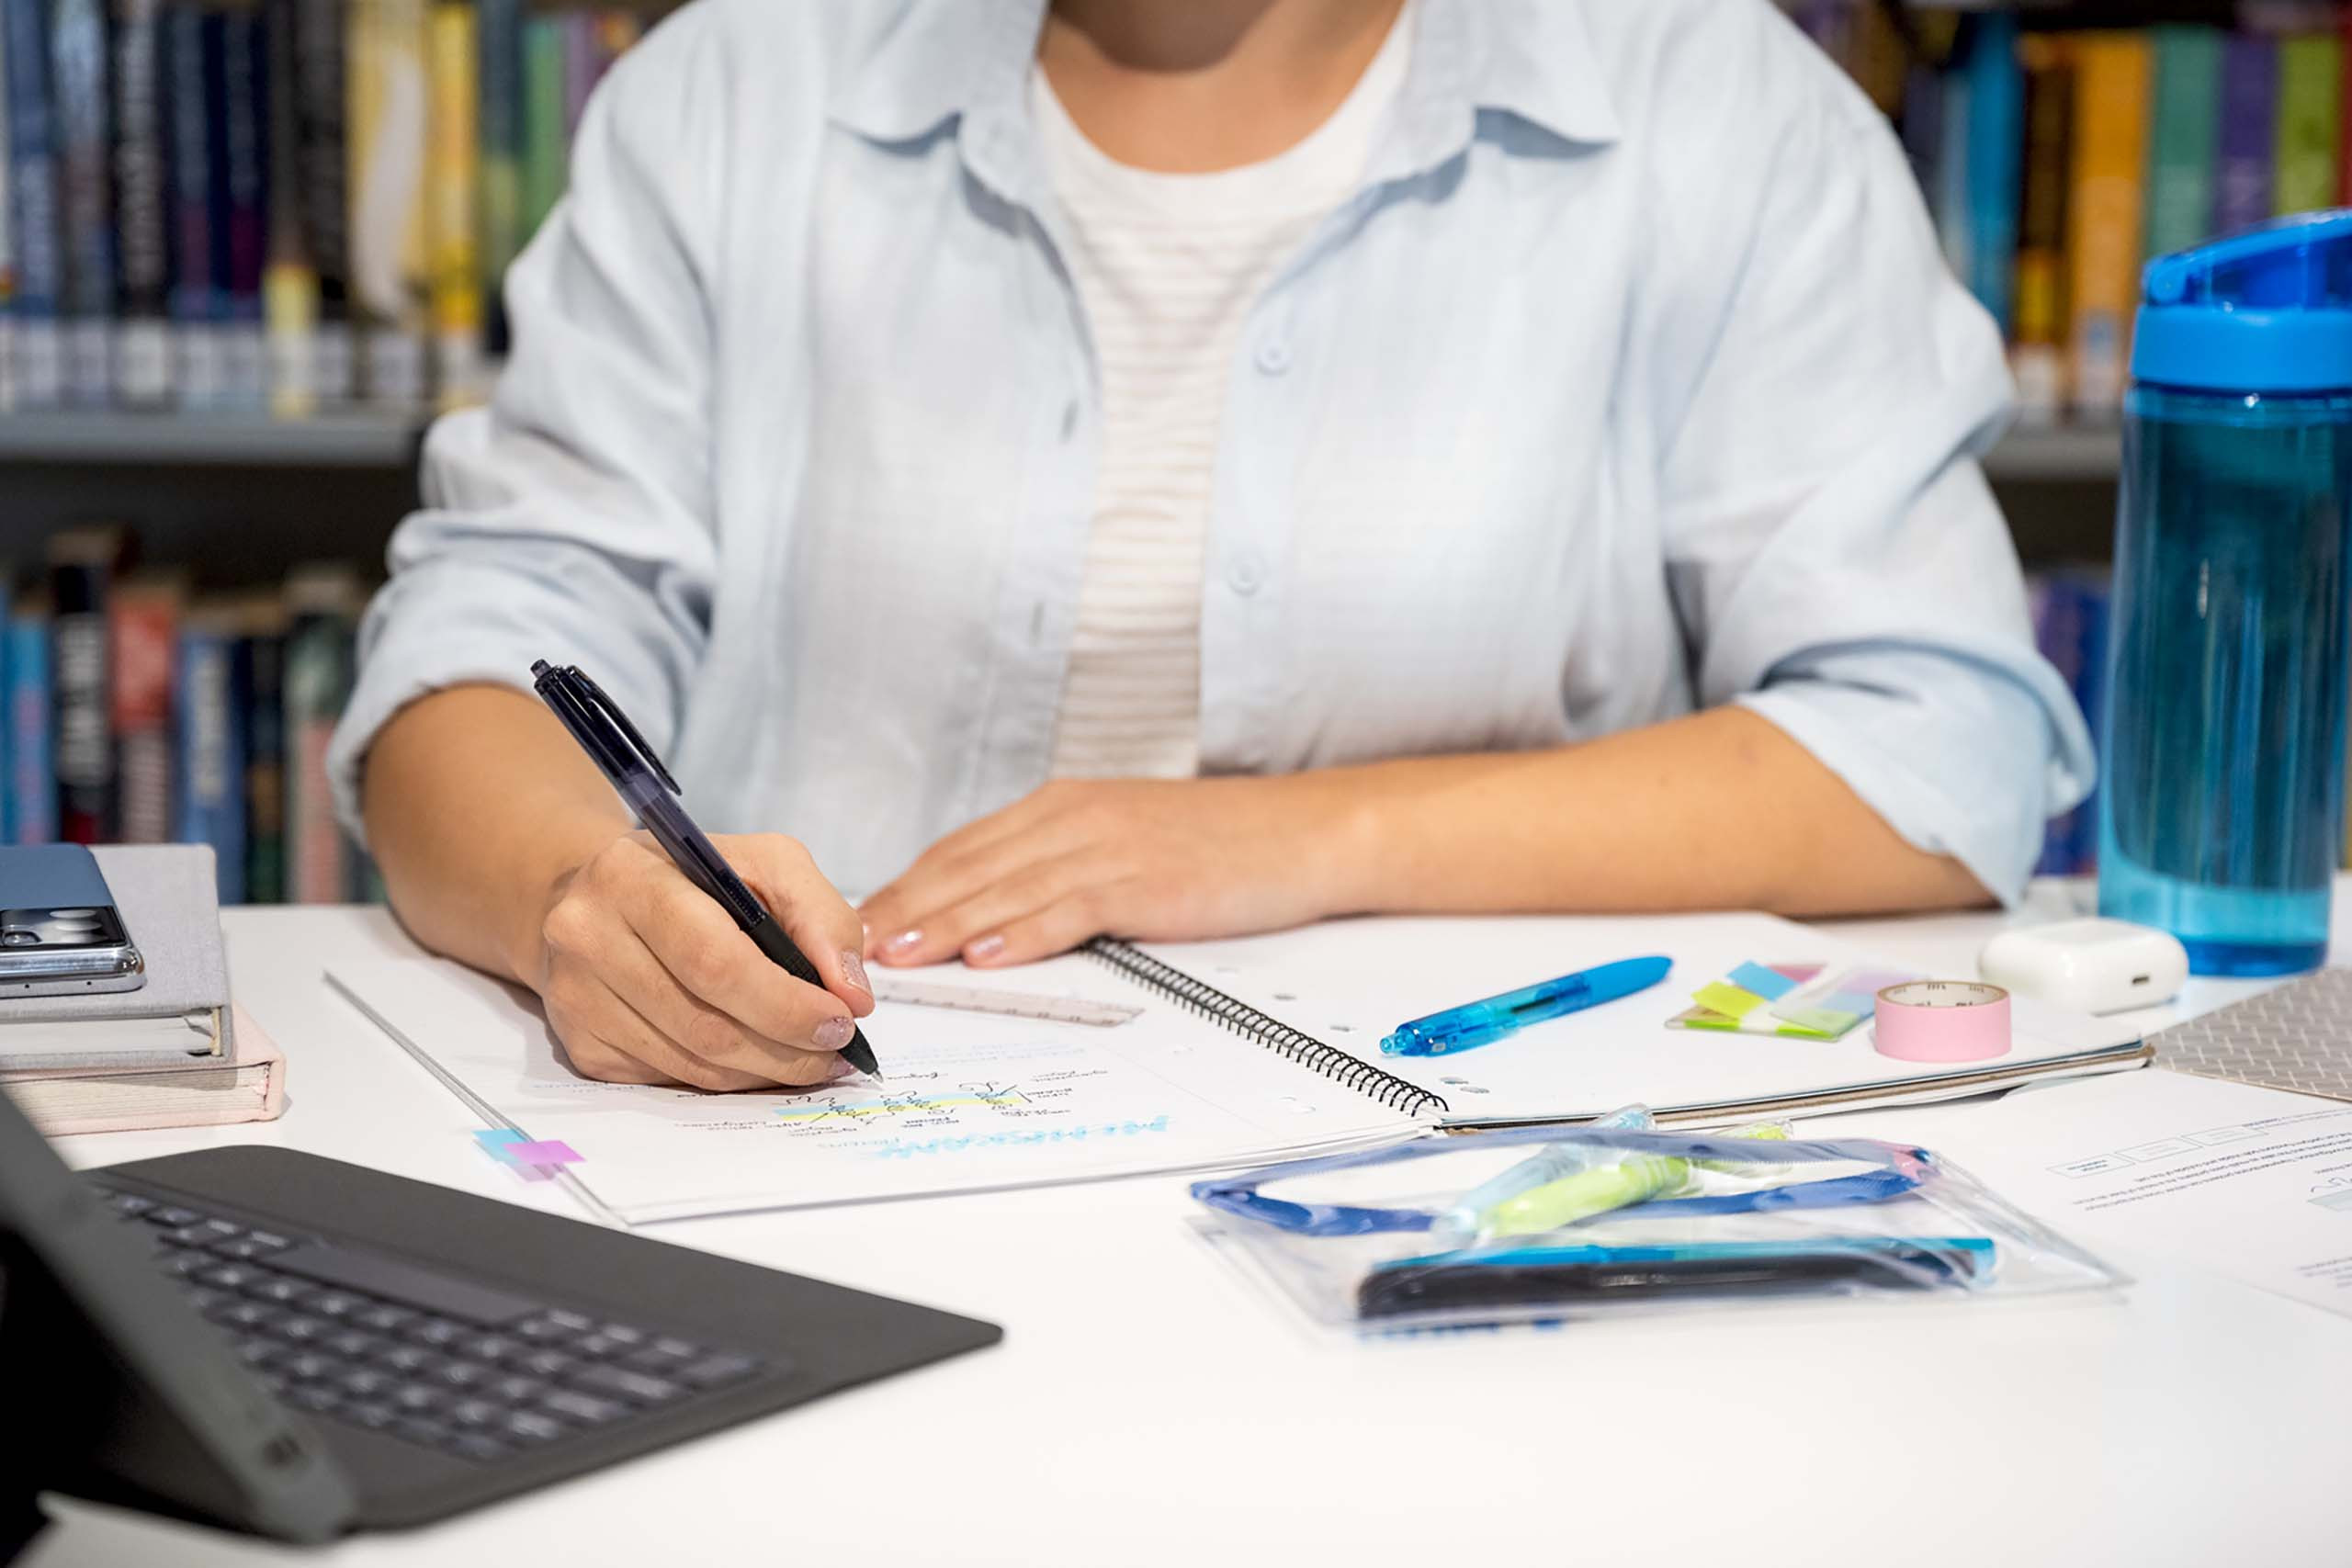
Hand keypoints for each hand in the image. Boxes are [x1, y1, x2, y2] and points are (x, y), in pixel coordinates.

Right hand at [529, 831, 874, 1089]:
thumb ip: (822, 918)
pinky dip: (724, 1078)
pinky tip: (754, 1058)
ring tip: (807, 1058)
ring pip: (689, 1062)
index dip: (784, 1002)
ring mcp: (575, 995)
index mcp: (631, 876)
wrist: (604, 898)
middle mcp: (586, 935)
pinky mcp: (580, 1042)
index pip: (714, 960)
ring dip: (762, 1070)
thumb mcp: (767, 864)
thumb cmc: (697, 879)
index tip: (841, 1021)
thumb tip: (852, 995)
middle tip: (834, 1051)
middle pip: (703, 1022)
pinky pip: (667, 1079)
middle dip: (785, 1046)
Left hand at [858, 776, 1358, 967]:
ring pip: (1005, 887)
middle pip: (966, 866)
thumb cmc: (1219, 846)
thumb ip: (1059, 868)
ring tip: (895, 959)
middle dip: (902, 910)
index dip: (902, 888)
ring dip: (943, 925)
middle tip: (844, 948)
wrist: (1305, 833)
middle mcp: (1074, 817)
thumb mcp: (1126, 843)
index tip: (852, 924)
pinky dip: (1022, 933)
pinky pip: (1068, 908)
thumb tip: (992, 917)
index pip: (960, 849)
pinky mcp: (1145, 878)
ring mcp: (1109, 845)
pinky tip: (986, 956)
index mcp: (1062, 807)